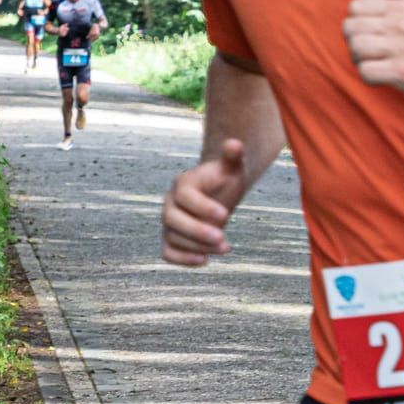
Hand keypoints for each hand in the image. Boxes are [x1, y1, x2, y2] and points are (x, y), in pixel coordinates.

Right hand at [163, 138, 246, 265]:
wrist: (217, 194)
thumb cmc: (224, 180)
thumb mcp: (231, 167)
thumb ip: (232, 156)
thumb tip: (235, 143)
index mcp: (182, 184)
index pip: (185, 197)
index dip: (202, 207)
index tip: (225, 214)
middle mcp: (170, 204)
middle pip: (172, 220)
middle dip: (197, 231)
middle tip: (223, 239)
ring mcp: (168, 223)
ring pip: (173, 238)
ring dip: (197, 247)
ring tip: (225, 247)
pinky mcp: (171, 239)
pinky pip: (168, 253)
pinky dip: (182, 259)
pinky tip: (205, 260)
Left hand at [343, 0, 403, 110]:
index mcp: (401, 6)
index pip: (356, 6)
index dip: (357, 20)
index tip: (369, 31)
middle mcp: (400, 24)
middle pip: (350, 27)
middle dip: (353, 40)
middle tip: (368, 49)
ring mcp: (400, 48)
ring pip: (356, 47)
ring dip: (358, 58)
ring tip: (372, 61)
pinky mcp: (400, 72)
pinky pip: (366, 71)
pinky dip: (368, 76)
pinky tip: (379, 76)